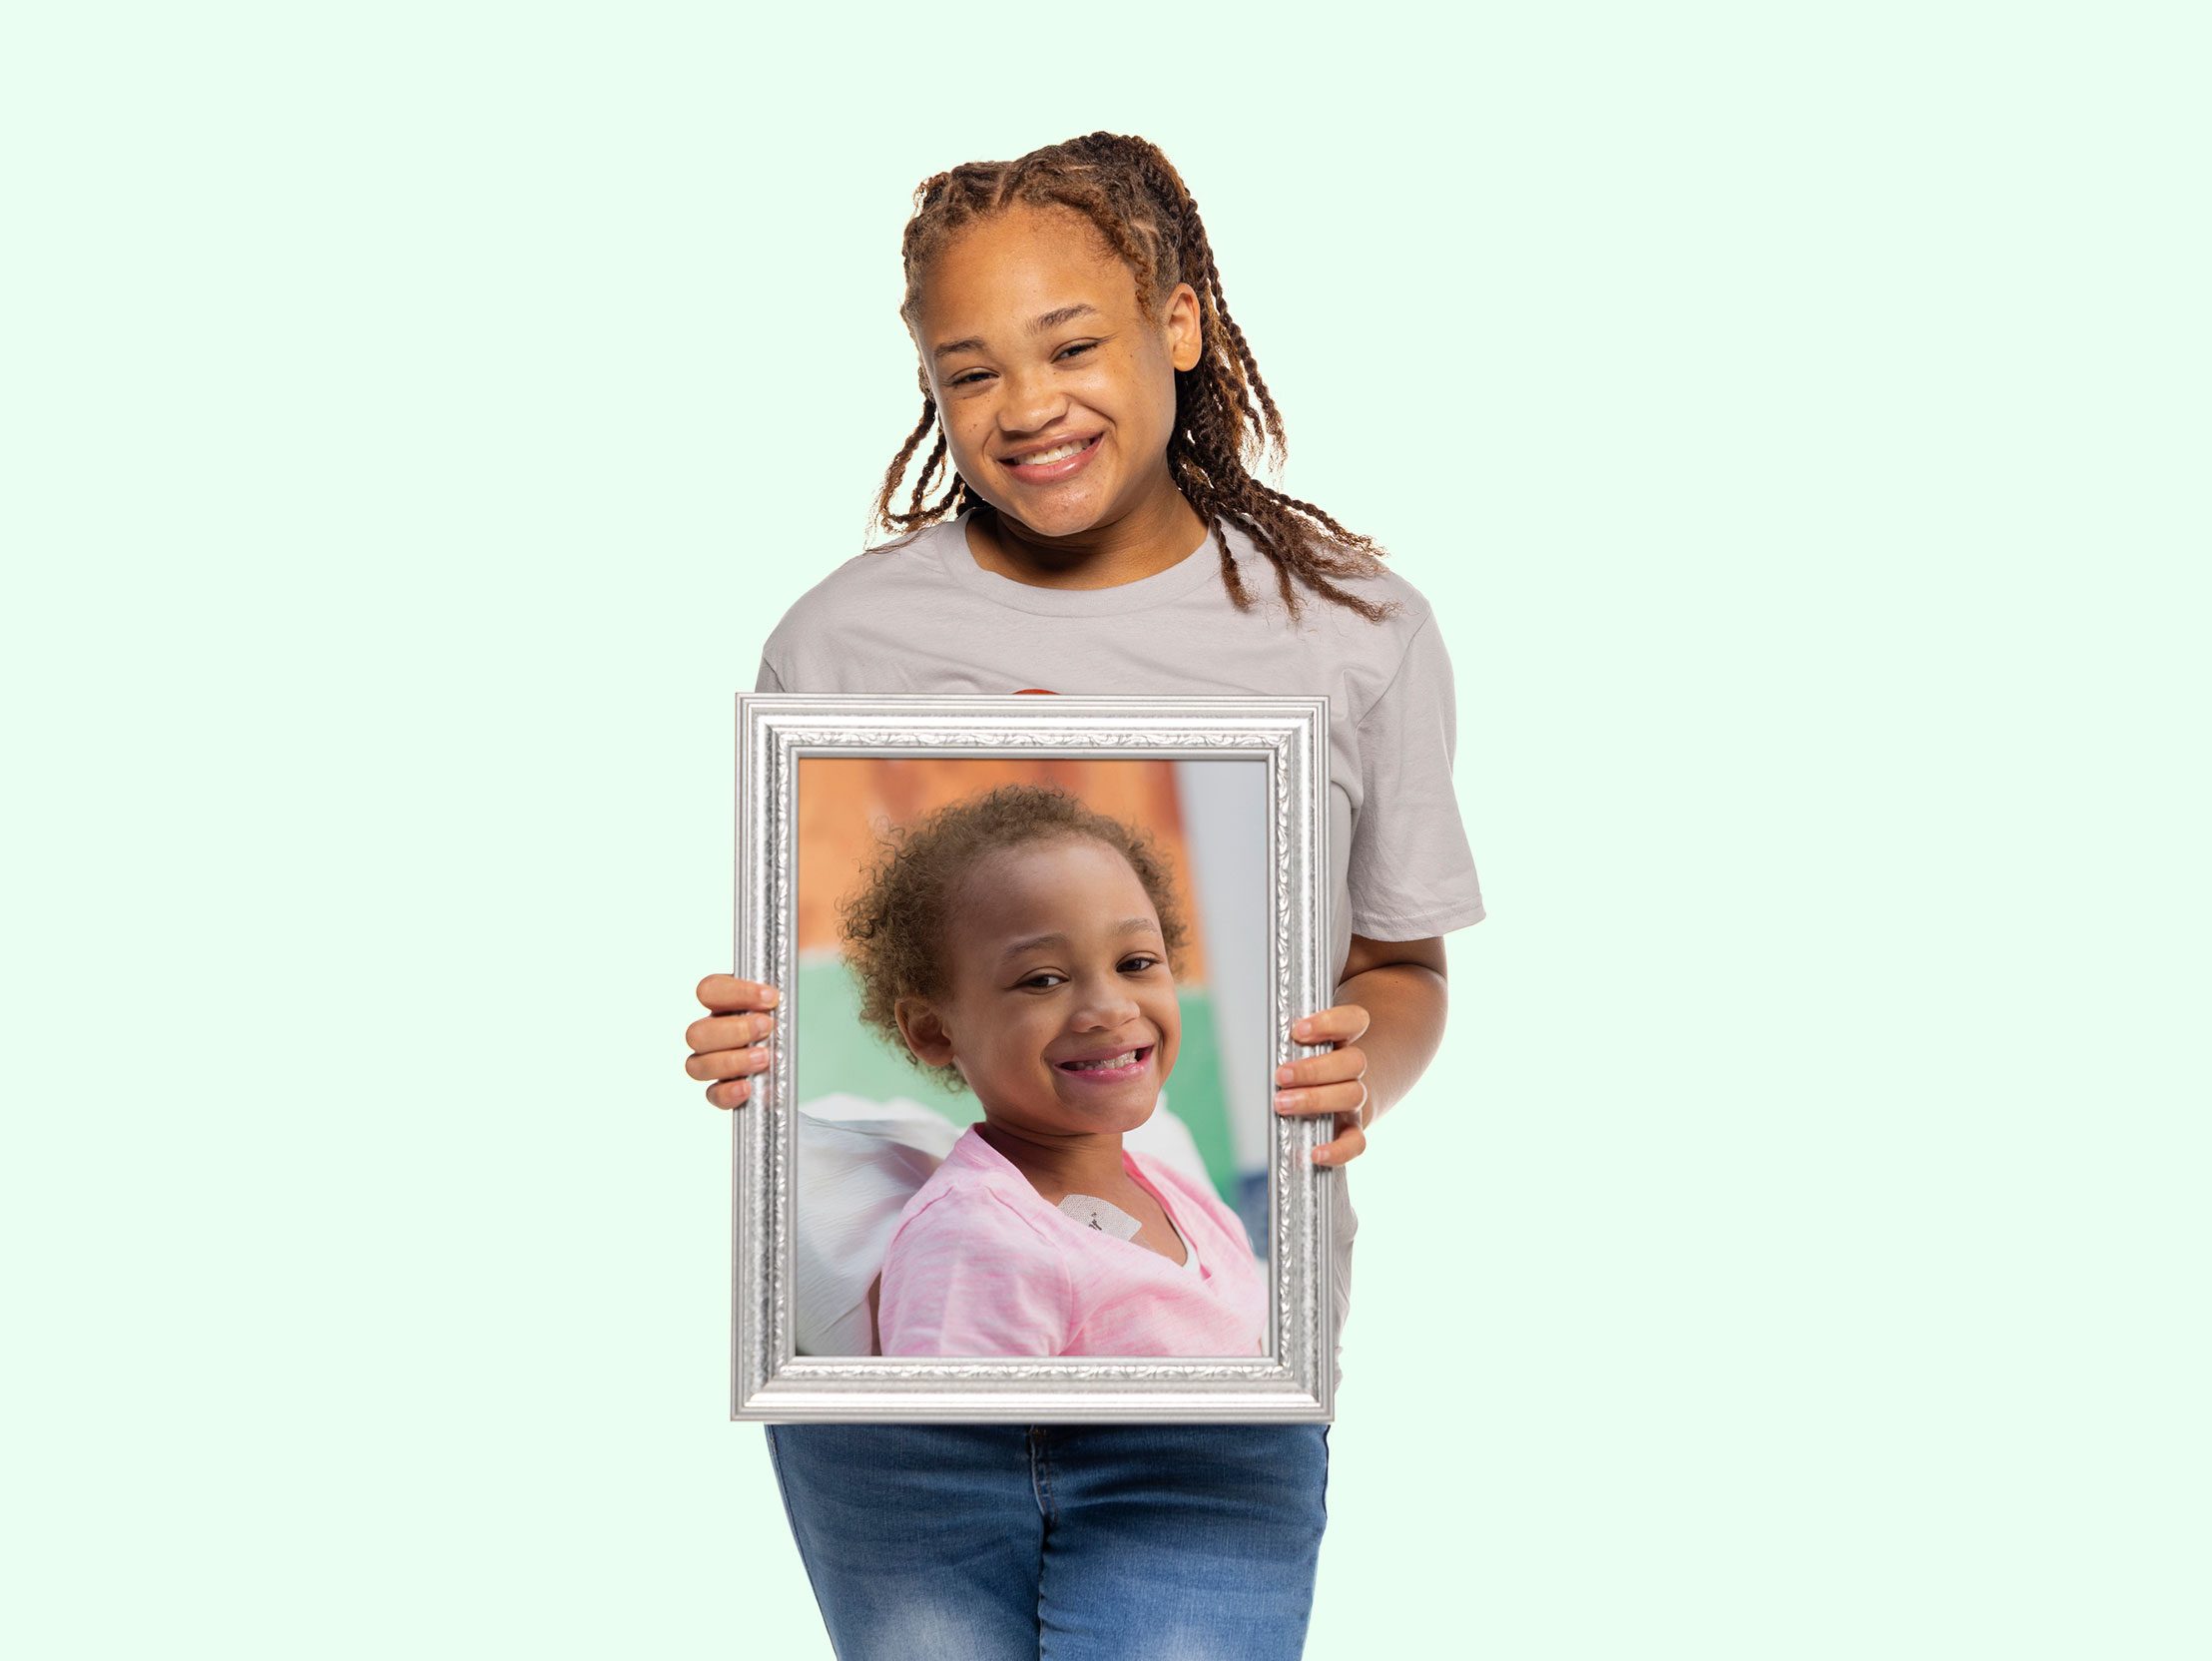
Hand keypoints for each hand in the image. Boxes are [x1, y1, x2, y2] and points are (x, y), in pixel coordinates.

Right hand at [687, 974, 780, 1108]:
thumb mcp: (781, 1000)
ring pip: (695, 1065)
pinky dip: (727, 1092)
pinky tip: (748, 1087)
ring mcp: (710, 1062)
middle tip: (768, 1027)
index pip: (708, 990)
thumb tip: (800, 957)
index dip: (736, 993)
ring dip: (730, 1061)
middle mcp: (709, 1032)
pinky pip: (711, 1095)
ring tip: (765, 1058)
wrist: (791, 1056)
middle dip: (734, 1030)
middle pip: (696, 1033)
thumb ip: (777, 989)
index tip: (772, 997)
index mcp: (720, 1003)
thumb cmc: (780, 1021)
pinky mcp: (720, 1090)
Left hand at [1274, 1004, 1371, 1165]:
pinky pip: (1356, 1142)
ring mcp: (1355, 1100)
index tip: (1297, 1031)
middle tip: (1280, 1076)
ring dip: (1316, 1099)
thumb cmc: (1303, 1067)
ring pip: (1353, 1094)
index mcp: (1343, 1039)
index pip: (1355, 1020)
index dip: (1330, 1022)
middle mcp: (1353, 1069)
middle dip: (1313, 1069)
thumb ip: (1283, 1043)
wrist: (1331, 1098)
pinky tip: (1314, 1153)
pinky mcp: (1352, 1130)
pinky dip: (1339, 1150)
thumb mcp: (1296, 1048)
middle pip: (1353, 1062)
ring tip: (1281, 1103)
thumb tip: (1244, 1033)